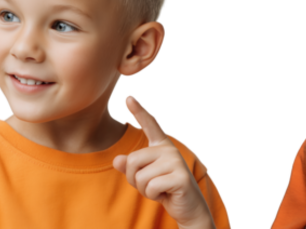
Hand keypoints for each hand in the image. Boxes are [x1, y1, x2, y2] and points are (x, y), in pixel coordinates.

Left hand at [113, 95, 212, 227]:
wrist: (187, 208)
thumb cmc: (163, 190)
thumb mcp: (142, 177)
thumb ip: (130, 167)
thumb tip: (118, 160)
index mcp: (160, 146)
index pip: (150, 125)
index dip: (139, 110)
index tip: (128, 97)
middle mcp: (169, 150)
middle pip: (132, 161)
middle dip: (134, 179)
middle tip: (151, 185)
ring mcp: (176, 162)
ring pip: (140, 177)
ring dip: (144, 190)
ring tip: (160, 190)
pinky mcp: (180, 177)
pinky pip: (150, 187)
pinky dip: (153, 196)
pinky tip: (166, 195)